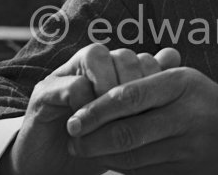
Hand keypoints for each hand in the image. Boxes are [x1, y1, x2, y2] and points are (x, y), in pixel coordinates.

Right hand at [0, 44, 180, 174]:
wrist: (55, 170)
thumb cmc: (98, 144)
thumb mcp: (128, 122)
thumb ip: (148, 91)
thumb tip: (172, 55)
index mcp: (112, 69)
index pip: (142, 57)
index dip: (152, 79)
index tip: (157, 107)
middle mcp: (90, 65)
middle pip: (122, 54)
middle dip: (134, 83)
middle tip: (137, 114)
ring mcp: (66, 74)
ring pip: (96, 56)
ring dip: (109, 85)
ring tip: (113, 116)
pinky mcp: (44, 93)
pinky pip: (71, 84)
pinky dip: (85, 103)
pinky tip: (90, 127)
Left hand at [67, 67, 217, 174]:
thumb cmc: (210, 99)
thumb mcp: (185, 79)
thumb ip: (149, 84)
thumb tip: (102, 96)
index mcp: (182, 84)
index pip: (131, 97)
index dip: (97, 109)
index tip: (74, 117)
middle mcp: (184, 116)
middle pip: (128, 133)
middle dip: (92, 139)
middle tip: (72, 138)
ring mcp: (187, 148)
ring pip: (132, 157)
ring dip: (102, 157)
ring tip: (82, 150)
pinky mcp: (185, 173)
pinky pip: (145, 171)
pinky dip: (122, 168)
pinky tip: (108, 161)